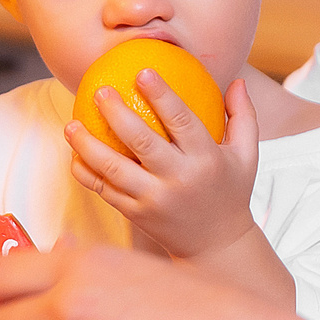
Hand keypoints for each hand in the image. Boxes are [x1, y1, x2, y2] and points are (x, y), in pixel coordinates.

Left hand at [66, 74, 261, 261]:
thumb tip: (237, 80)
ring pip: (114, 169)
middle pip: (141, 142)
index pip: (181, 121)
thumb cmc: (231, 192)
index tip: (142, 72)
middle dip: (117, 114)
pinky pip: (105, 191)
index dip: (162, 95)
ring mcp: (154, 199)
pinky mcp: (136, 215)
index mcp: (206, 159)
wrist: (217, 247)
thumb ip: (243, 116)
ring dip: (88, 146)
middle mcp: (178, 179)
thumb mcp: (247, 156)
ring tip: (72, 124)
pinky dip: (86, 173)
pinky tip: (74, 155)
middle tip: (99, 91)